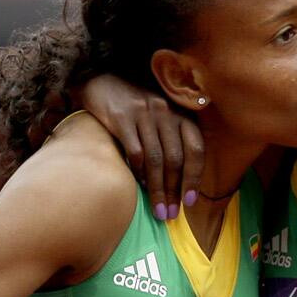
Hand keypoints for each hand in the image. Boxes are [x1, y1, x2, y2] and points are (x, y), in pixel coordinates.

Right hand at [80, 74, 203, 218]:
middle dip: (174, 191)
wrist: (101, 82)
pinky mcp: (122, 118)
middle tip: (170, 214)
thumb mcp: (160, 117)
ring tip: (158, 209)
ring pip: (156, 159)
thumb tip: (180, 182)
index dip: (194, 177)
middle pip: (175, 159)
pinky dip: (139, 173)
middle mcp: (165, 112)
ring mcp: (144, 114)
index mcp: (180, 114)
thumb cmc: (135, 107)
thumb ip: (172, 141)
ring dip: (158, 189)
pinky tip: (140, 186)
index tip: (190, 202)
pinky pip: (135, 152)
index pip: (195, 149)